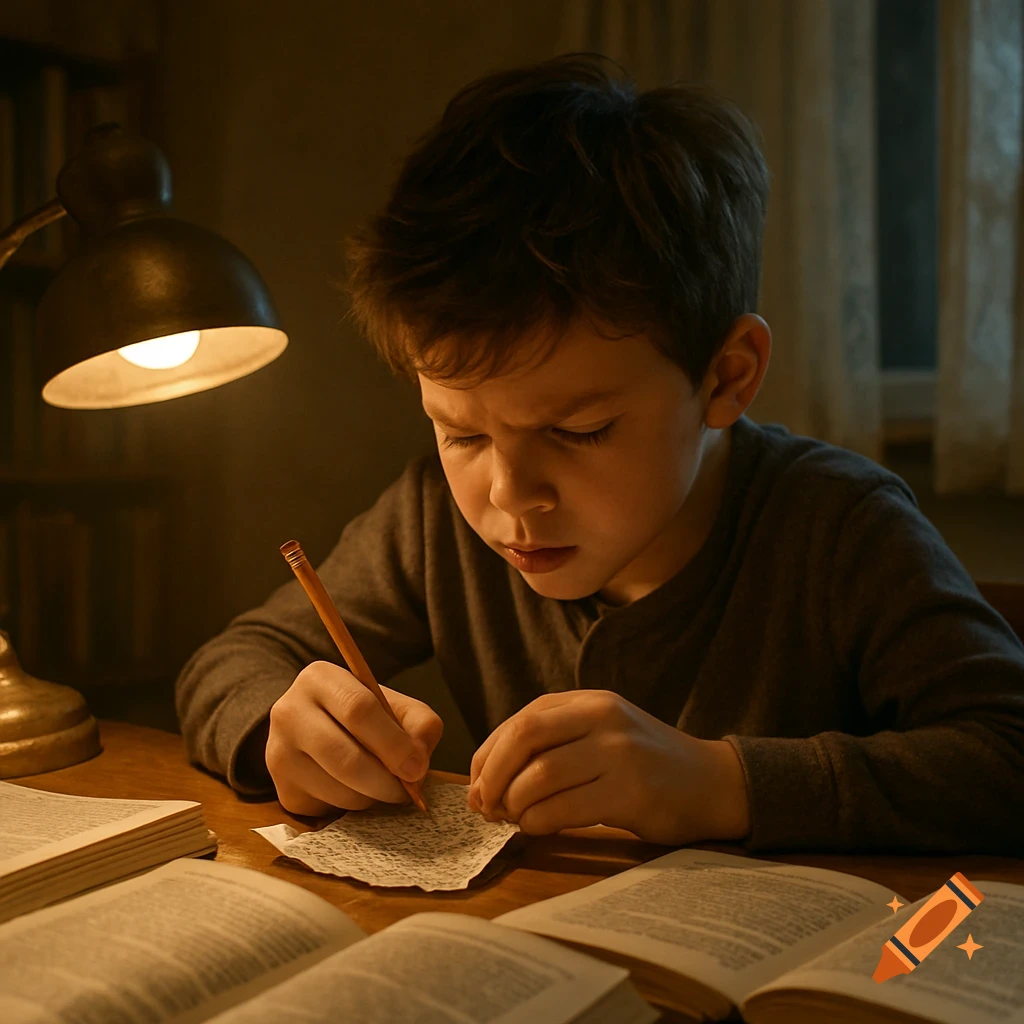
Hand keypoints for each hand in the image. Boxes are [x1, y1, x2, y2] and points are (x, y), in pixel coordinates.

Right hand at [265, 661, 442, 816]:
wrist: (316, 729)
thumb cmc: (362, 715)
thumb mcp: (393, 705)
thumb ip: (418, 723)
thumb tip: (418, 761)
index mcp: (319, 678)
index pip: (358, 709)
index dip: (393, 743)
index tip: (416, 767)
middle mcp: (289, 712)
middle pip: (345, 758)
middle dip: (385, 781)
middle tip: (406, 789)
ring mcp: (279, 753)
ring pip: (339, 790)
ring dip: (372, 796)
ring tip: (383, 785)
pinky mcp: (283, 790)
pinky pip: (329, 810)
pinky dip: (354, 809)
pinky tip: (358, 790)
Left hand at [468, 690, 749, 844]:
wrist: (712, 783)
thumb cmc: (645, 764)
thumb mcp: (601, 733)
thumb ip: (552, 743)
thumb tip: (486, 779)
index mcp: (591, 701)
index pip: (523, 720)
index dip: (489, 754)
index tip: (477, 784)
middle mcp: (604, 718)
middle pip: (525, 738)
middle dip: (492, 775)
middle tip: (484, 805)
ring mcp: (619, 754)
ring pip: (540, 776)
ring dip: (514, 804)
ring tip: (513, 819)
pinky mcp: (631, 793)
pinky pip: (564, 809)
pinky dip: (538, 822)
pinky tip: (537, 828)